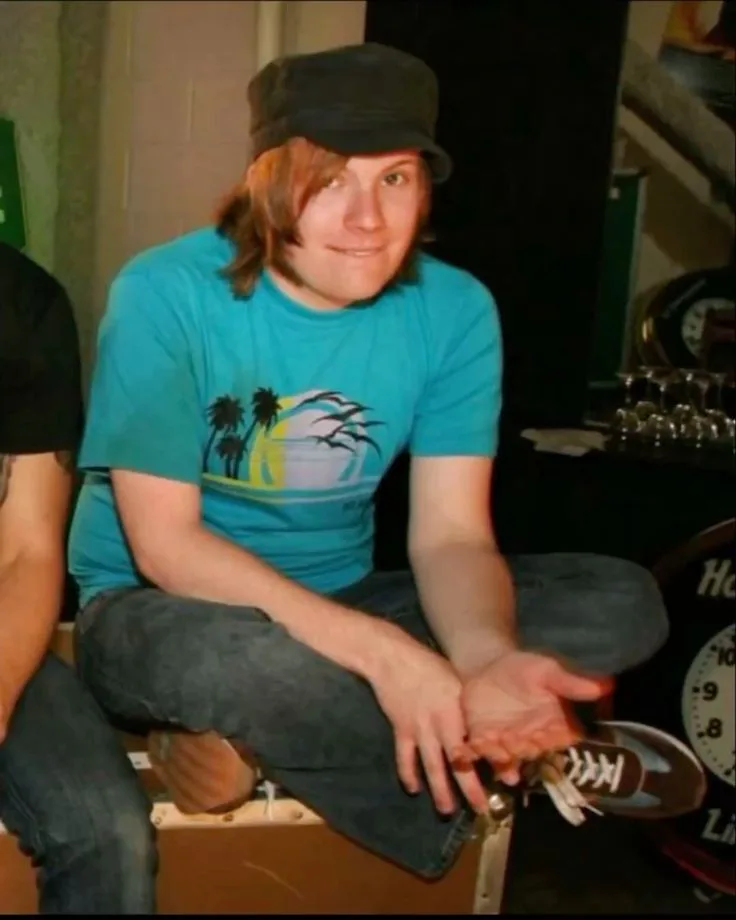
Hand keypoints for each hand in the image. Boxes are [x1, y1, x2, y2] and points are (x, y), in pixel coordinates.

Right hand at [366, 624, 489, 815]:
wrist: (393, 658)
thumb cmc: (429, 666)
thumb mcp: (456, 681)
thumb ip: (468, 705)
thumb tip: (485, 728)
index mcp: (458, 709)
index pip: (479, 741)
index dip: (494, 760)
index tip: (508, 778)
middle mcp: (441, 723)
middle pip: (458, 761)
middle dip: (470, 787)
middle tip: (481, 808)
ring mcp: (419, 729)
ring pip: (431, 766)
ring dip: (440, 790)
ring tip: (447, 810)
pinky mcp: (401, 730)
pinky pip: (405, 758)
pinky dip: (408, 774)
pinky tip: (413, 789)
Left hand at [459, 650, 611, 783]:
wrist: (488, 665)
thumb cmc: (523, 667)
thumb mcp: (547, 671)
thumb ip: (570, 682)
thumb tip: (606, 685)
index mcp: (555, 726)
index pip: (563, 741)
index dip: (558, 741)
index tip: (552, 736)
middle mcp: (534, 741)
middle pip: (534, 753)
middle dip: (528, 751)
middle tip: (521, 743)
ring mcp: (508, 745)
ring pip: (509, 758)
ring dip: (503, 760)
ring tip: (499, 756)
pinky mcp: (482, 742)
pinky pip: (480, 754)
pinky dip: (473, 756)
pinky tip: (467, 752)